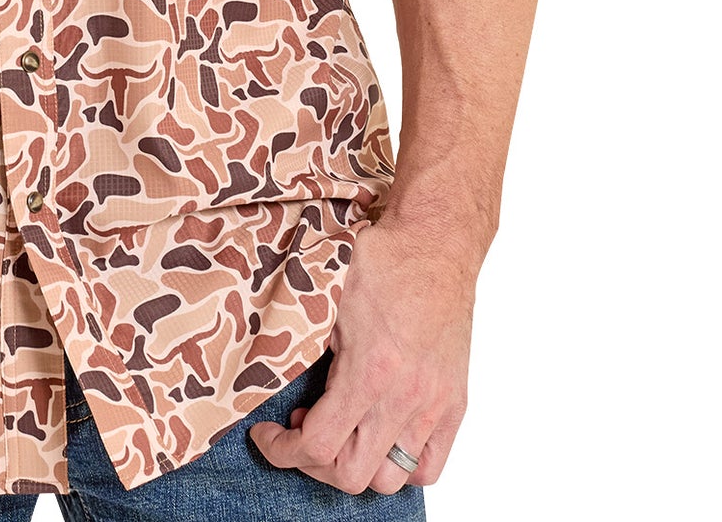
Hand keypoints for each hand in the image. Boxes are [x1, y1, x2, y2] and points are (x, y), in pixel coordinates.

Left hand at [248, 212, 473, 493]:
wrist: (435, 243)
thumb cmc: (382, 260)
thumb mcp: (328, 299)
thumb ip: (307, 347)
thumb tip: (279, 378)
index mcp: (369, 372)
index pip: (317, 445)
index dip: (281, 449)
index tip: (266, 434)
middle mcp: (405, 398)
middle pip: (350, 473)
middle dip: (313, 461)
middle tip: (301, 429)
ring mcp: (433, 406)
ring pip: (389, 478)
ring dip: (356, 463)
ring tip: (341, 429)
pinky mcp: (454, 404)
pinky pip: (429, 466)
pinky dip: (400, 465)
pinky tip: (379, 436)